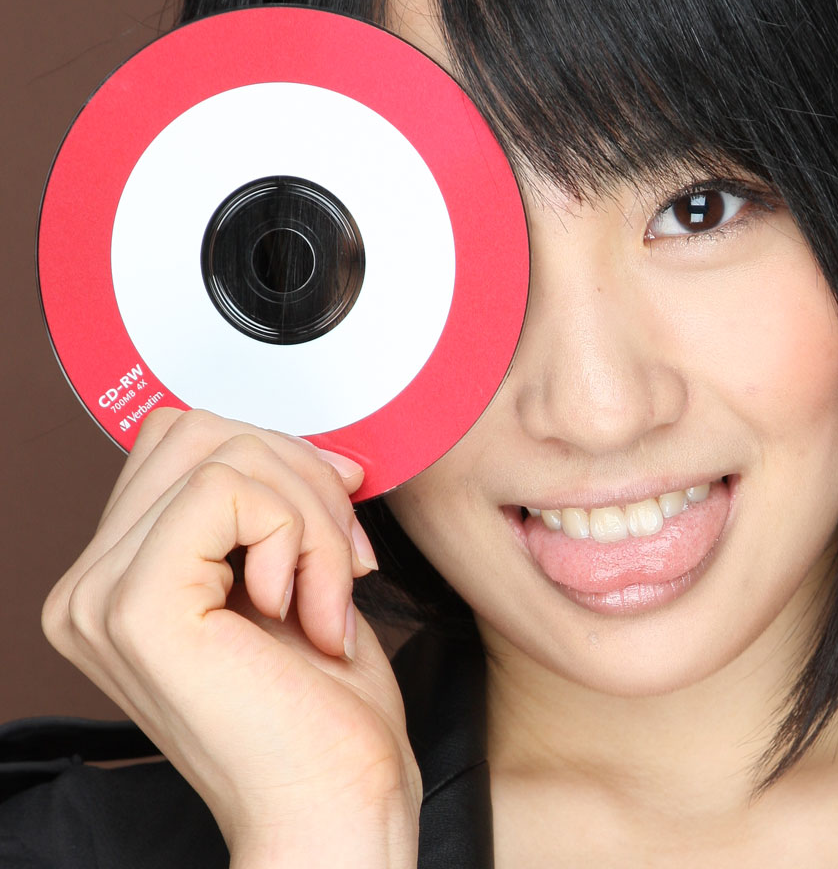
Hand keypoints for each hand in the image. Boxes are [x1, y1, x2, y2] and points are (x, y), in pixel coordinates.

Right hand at [42, 408, 421, 868]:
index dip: (279, 460)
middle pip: (198, 431)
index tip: (337, 520)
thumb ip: (272, 508)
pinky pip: (228, 490)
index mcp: (121, 578)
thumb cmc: (326, 717)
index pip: (183, 440)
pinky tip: (310, 610)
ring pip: (223, 452)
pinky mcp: (137, 606)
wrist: (334, 807)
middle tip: (344, 559)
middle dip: (302, 478)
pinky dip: (300, 535)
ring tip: (332, 593)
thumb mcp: (295, 580)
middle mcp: (91, 586)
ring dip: (313, 515)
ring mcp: (101, 596)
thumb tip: (316, 447)